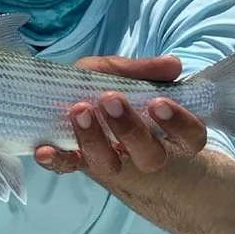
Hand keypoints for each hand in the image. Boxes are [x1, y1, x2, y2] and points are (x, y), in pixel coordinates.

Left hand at [35, 55, 207, 179]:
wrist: (62, 100)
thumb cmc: (102, 86)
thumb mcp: (118, 71)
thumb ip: (141, 69)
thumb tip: (172, 65)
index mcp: (165, 131)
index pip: (190, 137)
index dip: (179, 124)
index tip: (157, 102)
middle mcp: (141, 153)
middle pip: (150, 157)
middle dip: (131, 129)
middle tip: (110, 99)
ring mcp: (109, 161)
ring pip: (110, 166)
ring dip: (94, 140)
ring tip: (79, 110)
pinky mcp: (77, 163)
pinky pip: (68, 168)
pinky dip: (56, 160)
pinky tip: (43, 150)